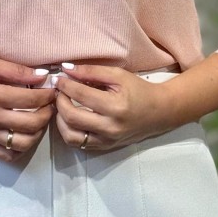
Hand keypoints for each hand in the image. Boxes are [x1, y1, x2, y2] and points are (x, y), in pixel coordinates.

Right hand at [0, 57, 56, 161]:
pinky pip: (8, 155)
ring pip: (23, 143)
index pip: (31, 99)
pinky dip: (22, 149)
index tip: (52, 90)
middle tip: (51, 106)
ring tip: (40, 121)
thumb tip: (43, 76)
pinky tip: (25, 136)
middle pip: (31, 123)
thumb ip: (16, 70)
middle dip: (48, 114)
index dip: (47, 95)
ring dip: (39, 133)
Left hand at [53, 64, 170, 151]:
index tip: (58, 78)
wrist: (159, 112)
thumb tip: (66, 69)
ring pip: (70, 136)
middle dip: (60, 102)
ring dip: (60, 120)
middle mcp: (110, 127)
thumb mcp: (118, 75)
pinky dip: (68, 131)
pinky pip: (78, 144)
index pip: (81, 95)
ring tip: (62, 106)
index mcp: (115, 106)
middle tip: (59, 92)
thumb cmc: (139, 90)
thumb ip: (92, 71)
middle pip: (71, 117)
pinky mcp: (104, 147)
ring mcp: (107, 140)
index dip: (65, 85)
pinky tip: (70, 118)